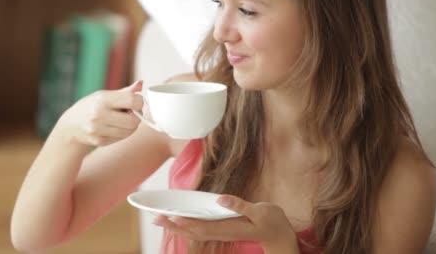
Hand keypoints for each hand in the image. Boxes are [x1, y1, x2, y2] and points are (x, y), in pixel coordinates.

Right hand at [54, 81, 143, 146]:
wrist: (71, 125)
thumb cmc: (91, 106)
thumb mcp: (104, 95)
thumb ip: (125, 92)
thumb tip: (141, 83)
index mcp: (102, 99)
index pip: (132, 100)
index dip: (139, 102)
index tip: (136, 103)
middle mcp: (99, 114)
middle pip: (133, 120)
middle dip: (136, 117)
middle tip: (130, 113)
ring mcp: (98, 130)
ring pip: (129, 131)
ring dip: (131, 126)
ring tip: (122, 120)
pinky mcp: (99, 141)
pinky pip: (121, 138)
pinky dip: (122, 133)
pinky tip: (114, 128)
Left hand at [153, 195, 298, 252]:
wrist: (279, 236)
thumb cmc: (271, 222)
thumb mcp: (260, 211)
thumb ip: (240, 205)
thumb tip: (221, 199)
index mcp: (229, 228)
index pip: (203, 227)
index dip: (186, 223)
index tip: (171, 218)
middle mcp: (222, 233)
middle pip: (193, 232)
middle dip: (174, 226)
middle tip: (155, 218)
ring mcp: (221, 233)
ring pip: (194, 233)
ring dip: (176, 227)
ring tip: (159, 220)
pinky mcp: (221, 230)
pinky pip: (199, 230)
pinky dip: (186, 226)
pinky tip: (177, 221)